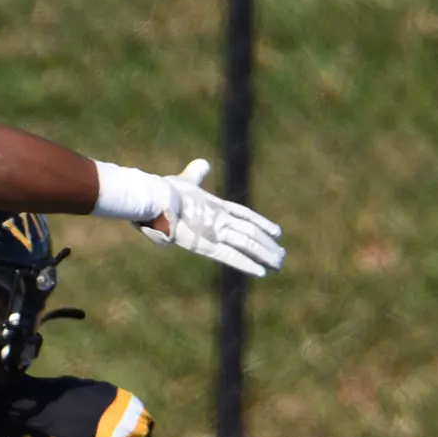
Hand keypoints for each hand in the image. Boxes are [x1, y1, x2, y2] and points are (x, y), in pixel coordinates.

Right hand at [140, 159, 284, 276]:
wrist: (155, 196)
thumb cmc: (162, 191)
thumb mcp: (183, 179)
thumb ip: (196, 174)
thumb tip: (203, 163)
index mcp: (214, 205)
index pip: (244, 214)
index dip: (261, 223)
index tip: (276, 232)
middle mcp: (220, 217)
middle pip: (251, 231)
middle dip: (267, 244)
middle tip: (282, 255)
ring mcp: (216, 230)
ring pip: (248, 243)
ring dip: (265, 254)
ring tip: (279, 264)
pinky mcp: (207, 244)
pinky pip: (232, 256)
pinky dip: (247, 265)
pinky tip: (262, 272)